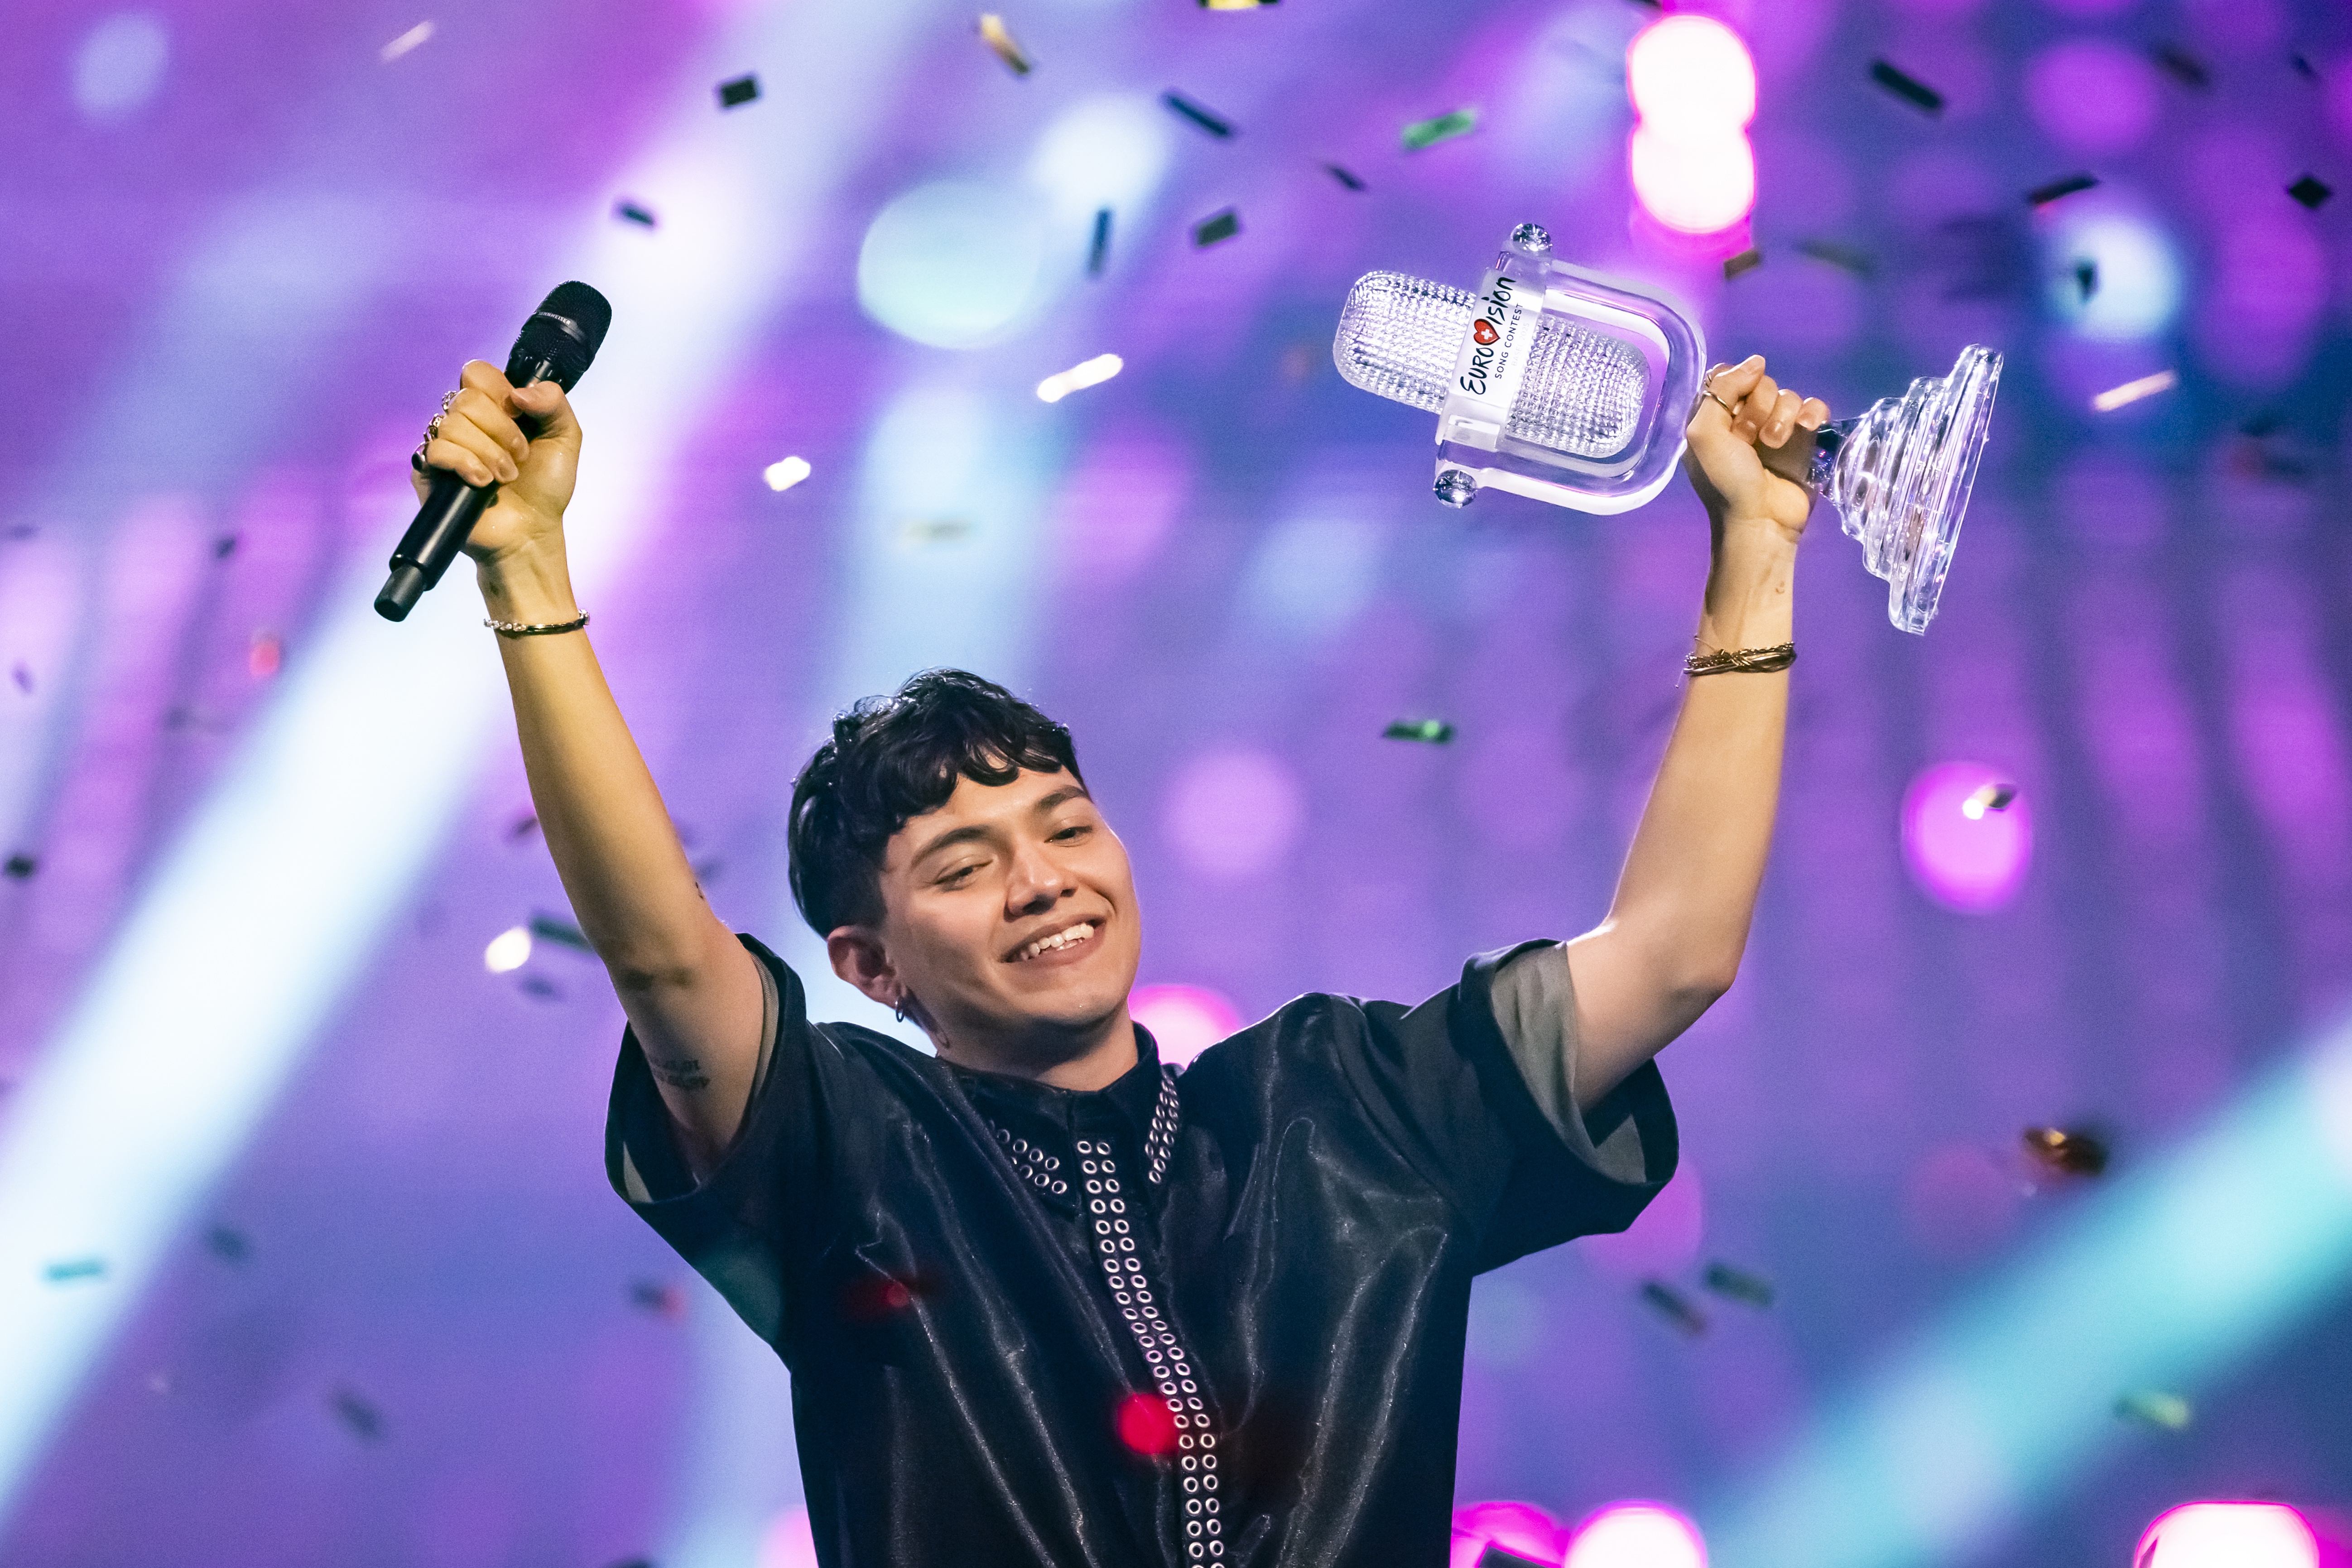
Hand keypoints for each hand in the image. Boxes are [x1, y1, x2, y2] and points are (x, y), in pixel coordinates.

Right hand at [409, 360, 582, 565]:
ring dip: (489, 453)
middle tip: (519, 457)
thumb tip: (519, 391)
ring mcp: (445, 444)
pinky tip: (482, 483)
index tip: (522, 417)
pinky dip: (467, 465)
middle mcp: (465, 421)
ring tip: (505, 477)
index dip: (500, 392)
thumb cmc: (545, 488)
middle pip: (466, 398)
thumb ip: (553, 402)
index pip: (477, 373)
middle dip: (502, 430)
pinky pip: (437, 449)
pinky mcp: (429, 469)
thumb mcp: (565, 438)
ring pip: (453, 423)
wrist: (531, 531)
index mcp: (493, 407)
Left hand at [1681, 355, 1828, 545]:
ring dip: (1782, 417)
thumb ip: (1721, 390)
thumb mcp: (1704, 434)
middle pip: (1760, 382)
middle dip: (1758, 406)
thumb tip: (1756, 362)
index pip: (1727, 375)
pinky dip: (1812, 414)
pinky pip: (1814, 407)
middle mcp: (1744, 419)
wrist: (1761, 520)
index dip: (1735, 383)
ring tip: (1773, 445)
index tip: (1734, 406)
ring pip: (1788, 395)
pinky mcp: (1804, 440)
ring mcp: (1777, 429)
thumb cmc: (1725, 481)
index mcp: (1714, 417)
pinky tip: (1806, 429)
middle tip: (1749, 437)